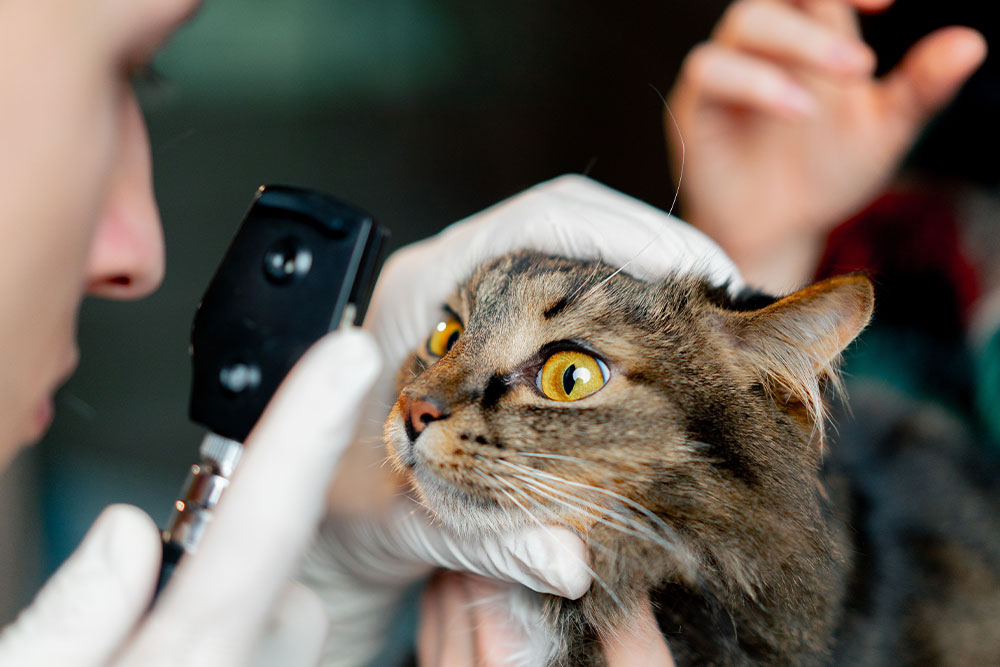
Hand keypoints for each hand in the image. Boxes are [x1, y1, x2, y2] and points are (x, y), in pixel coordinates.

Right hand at [0, 329, 380, 665]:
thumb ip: (64, 618)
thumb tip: (125, 535)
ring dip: (227, 620)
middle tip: (139, 618)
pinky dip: (239, 649)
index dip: (304, 429)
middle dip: (226, 566)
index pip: (256, 527)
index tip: (345, 358)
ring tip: (143, 659)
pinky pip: (274, 650)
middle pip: (275, 577)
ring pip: (279, 619)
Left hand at [300, 174, 739, 664]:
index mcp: (416, 295)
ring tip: (700, 319)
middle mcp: (447, 283)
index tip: (684, 280)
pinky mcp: (494, 332)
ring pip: (575, 253)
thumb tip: (568, 565)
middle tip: (714, 299)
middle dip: (649, 254)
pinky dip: (621, 315)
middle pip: (567, 225)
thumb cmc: (334, 514)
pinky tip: (657, 344)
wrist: (311, 522)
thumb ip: (483, 540)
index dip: (619, 239)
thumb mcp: (400, 525)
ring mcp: (473, 302)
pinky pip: (570, 295)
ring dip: (642, 280)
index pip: (529, 225)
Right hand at [667, 0, 986, 291]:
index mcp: (810, 39)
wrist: (778, 234)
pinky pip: (710, 72)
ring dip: (795, 45)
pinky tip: (796, 109)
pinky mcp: (695, 107)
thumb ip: (920, 88)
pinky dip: (753, 83)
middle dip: (821, 8)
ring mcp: (726, 74)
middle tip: (863, 63)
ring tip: (843, 81)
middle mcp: (764, 48)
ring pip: (744, 24)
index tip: (888, 2)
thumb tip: (971, 44)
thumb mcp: (884, 132)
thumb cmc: (824, 175)